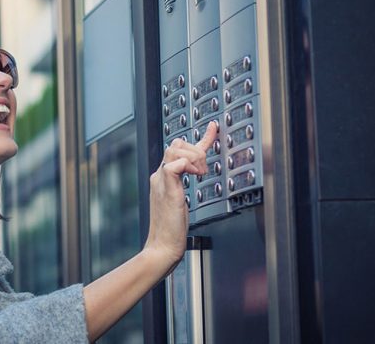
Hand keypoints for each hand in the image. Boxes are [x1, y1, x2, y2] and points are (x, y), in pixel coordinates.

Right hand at [144, 120, 217, 266]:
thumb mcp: (180, 202)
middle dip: (197, 150)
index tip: (214, 128)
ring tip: (200, 173)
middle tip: (205, 171)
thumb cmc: (172, 230)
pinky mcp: (166, 188)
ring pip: (175, 148)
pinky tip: (194, 176)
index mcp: (163, 177)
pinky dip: (187, 165)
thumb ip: (183, 186)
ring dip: (194, 156)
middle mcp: (160, 175)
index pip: (180, 149)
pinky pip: (173, 164)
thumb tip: (193, 176)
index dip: (202, 137)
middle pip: (176, 143)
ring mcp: (161, 180)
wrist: (162, 246)